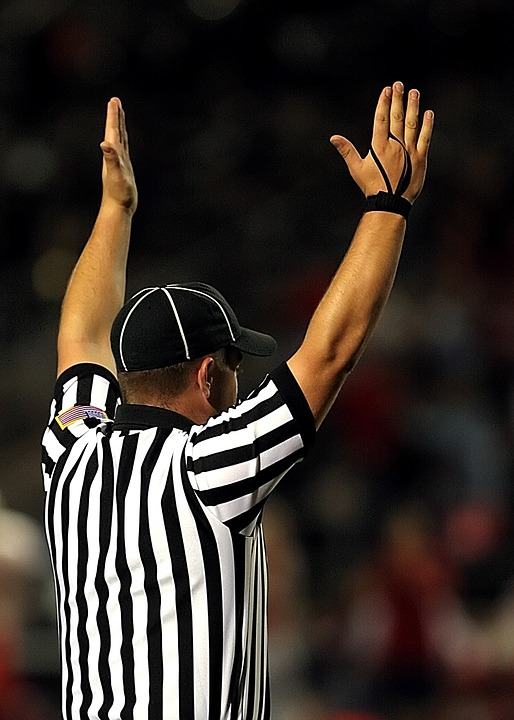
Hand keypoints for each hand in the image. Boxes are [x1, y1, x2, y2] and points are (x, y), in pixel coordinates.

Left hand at [100, 97, 137, 213]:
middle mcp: (114, 156)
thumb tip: (104, 144)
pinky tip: (124, 143)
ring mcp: (119, 162)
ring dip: (119, 127)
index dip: (113, 115)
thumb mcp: (115, 174)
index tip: (114, 100)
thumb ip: (111, 158)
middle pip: (115, 132)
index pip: (113, 130)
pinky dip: (124, 142)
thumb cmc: (118, 193)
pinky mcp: (124, 170)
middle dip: (115, 116)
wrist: (118, 208)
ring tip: (120, 117)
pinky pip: (124, 151)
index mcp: (112, 154)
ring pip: (119, 140)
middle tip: (115, 101)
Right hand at [330, 81, 433, 203]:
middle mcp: (395, 145)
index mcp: (379, 146)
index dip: (384, 103)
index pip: (381, 119)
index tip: (386, 90)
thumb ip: (347, 151)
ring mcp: (409, 151)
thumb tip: (333, 138)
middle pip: (396, 117)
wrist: (390, 203)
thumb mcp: (356, 168)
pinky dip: (427, 125)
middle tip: (399, 84)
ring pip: (411, 124)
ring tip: (414, 92)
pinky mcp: (420, 158)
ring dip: (413, 107)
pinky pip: (425, 138)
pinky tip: (428, 113)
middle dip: (397, 99)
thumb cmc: (371, 186)